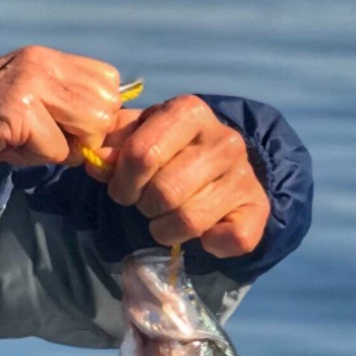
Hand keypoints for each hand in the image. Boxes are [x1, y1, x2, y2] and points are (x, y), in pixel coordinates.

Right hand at [0, 46, 121, 176]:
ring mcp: (31, 85)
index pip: (109, 82)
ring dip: (61, 148)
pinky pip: (55, 149)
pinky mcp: (18, 111)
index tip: (63, 130)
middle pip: (105, 108)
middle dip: (82, 136)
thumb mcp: (19, 100)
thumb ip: (58, 106)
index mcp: (46, 58)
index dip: (94, 114)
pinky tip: (4, 148)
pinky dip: (33, 159)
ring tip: (24, 145)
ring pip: (88, 127)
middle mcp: (43, 64)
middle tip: (43, 142)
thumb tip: (100, 132)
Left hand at [97, 96, 269, 257]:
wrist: (218, 162)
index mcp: (188, 112)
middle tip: (147, 201)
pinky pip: (234, 239)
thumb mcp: (135, 135)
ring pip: (189, 220)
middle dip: (143, 205)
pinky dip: (211, 244)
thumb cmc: (166, 147)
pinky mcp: (258, 206)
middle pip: (163, 193)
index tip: (123, 187)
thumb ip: (111, 145)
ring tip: (166, 214)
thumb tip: (97, 159)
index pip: (141, 155)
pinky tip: (204, 232)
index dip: (122, 182)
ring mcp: (245, 173)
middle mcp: (224, 139)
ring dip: (165, 228)